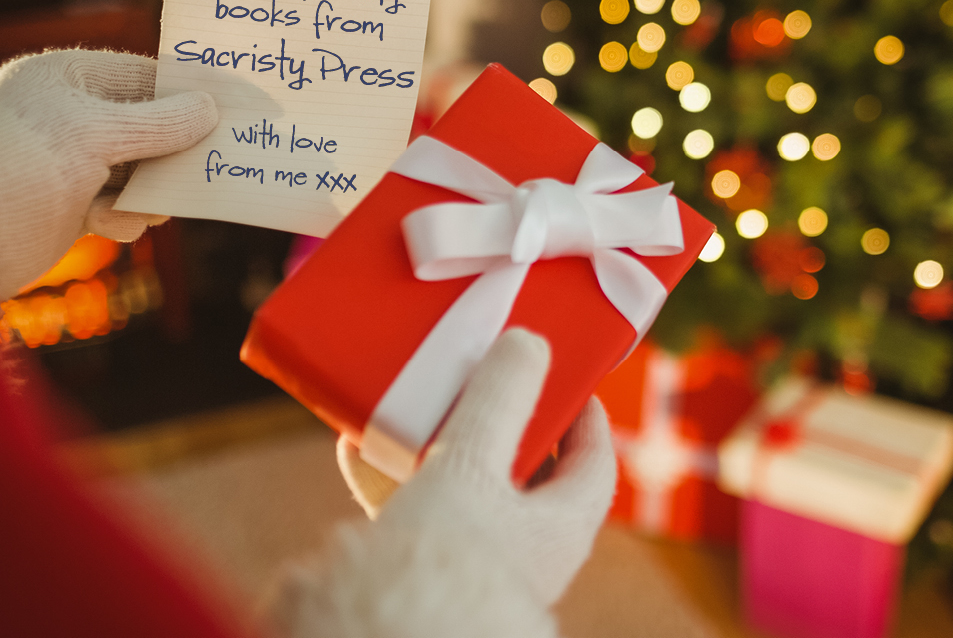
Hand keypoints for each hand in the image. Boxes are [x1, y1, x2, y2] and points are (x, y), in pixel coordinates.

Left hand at [0, 50, 215, 299]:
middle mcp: (70, 116)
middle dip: (175, 150)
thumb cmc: (26, 160)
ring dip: (151, 191)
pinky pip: (121, 204)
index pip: (145, 77)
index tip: (233, 108)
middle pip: (149, 126)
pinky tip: (107, 222)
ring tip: (149, 206)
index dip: (190, 93)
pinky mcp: (71, 206)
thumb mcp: (100, 132)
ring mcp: (71, 162)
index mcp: (68, 78)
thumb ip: (161, 123)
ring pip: (141, 170)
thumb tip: (210, 110)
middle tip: (212, 164)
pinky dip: (124, 215)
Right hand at [271, 329, 616, 637]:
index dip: (583, 414)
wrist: (388, 636)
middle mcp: (527, 551)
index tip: (564, 376)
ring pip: (463, 488)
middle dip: (496, 421)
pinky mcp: (427, 572)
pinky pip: (415, 512)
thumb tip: (529, 344)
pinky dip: (392, 478)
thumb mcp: (474, 462)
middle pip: (523, 470)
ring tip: (410, 404)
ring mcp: (478, 563)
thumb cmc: (448, 559)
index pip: (593, 460)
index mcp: (561, 528)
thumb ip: (499, 401)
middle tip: (479, 381)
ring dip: (436, 444)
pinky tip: (358, 450)